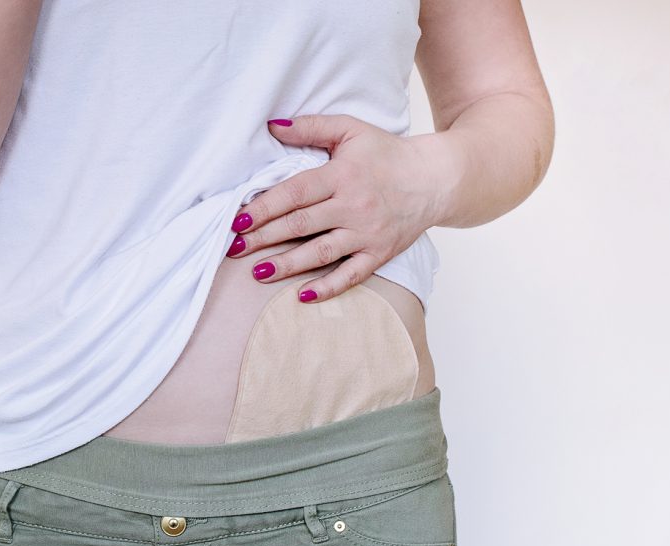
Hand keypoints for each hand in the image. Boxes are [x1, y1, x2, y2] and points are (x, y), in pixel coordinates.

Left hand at [225, 114, 441, 302]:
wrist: (434, 179)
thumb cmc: (387, 154)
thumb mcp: (351, 130)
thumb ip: (311, 126)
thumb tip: (272, 126)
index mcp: (342, 175)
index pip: (295, 193)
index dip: (265, 206)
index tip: (239, 220)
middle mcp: (353, 206)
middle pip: (301, 225)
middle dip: (264, 238)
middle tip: (235, 248)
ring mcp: (367, 233)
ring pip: (321, 253)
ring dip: (287, 265)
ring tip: (258, 273)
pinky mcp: (379, 253)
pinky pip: (351, 275)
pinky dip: (328, 288)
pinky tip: (303, 296)